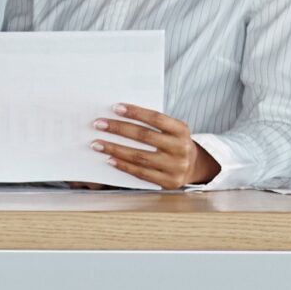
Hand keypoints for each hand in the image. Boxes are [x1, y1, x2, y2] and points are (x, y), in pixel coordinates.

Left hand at [95, 103, 219, 189]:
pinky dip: (123, 165)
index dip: (135, 112)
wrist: (193, 167)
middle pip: (144, 136)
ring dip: (115, 149)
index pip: (156, 118)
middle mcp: (180, 148)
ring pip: (139, 156)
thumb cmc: (174, 143)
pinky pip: (140, 173)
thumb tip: (120, 115)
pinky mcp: (167, 182)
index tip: (115, 107)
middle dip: (118, 129)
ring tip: (97, 143)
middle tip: (99, 124)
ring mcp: (175, 167)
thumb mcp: (171, 130)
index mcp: (182, 130)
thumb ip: (152, 124)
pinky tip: (109, 159)